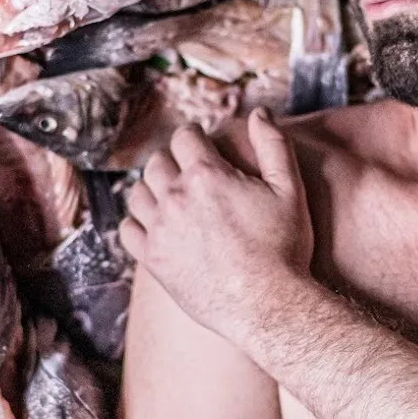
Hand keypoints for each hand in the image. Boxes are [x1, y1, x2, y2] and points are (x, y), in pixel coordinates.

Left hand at [119, 109, 314, 343]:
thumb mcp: (290, 189)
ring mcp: (160, 230)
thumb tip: (260, 112)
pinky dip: (137, 222)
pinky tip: (155, 225)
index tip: (200, 143)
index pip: (184, 136)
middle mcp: (175, 198)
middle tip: (187, 171)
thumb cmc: (284, 248)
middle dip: (172, 160)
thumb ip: (273, 145)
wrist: (269, 306)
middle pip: (157, 162)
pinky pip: (128, 229)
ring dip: (152, 188)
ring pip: (138, 193)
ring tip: (170, 196)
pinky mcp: (153, 260)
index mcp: (206, 175)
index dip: (194, 136)